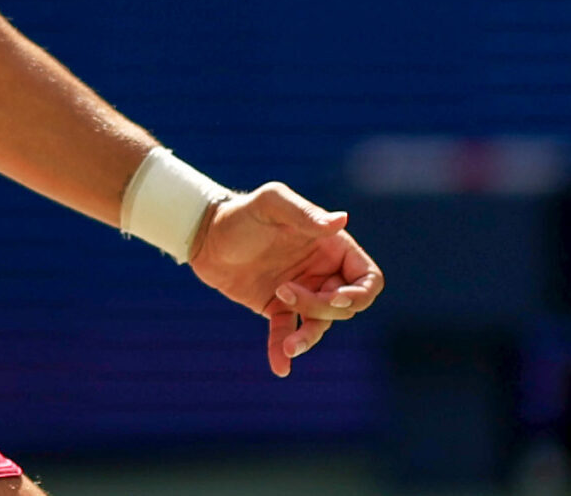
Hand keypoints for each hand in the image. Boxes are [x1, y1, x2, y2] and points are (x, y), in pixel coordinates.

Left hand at [189, 182, 383, 377]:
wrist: (203, 234)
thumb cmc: (241, 212)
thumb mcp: (271, 203)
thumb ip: (304, 214)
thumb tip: (342, 220)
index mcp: (331, 246)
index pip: (367, 277)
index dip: (360, 294)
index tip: (335, 298)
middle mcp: (321, 271)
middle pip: (346, 306)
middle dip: (322, 308)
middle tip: (284, 292)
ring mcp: (301, 291)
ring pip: (320, 324)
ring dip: (308, 338)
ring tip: (289, 347)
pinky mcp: (277, 308)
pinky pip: (289, 334)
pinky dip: (284, 350)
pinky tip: (280, 367)